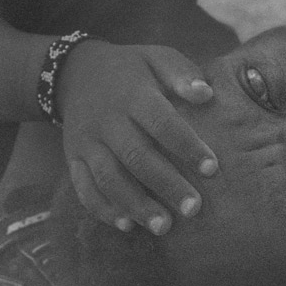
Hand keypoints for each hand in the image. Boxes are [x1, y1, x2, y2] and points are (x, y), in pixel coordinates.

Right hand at [57, 40, 216, 235]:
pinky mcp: (72, 158)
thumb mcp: (156, 58)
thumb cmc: (131, 69)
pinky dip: (103, 209)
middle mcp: (108, 120)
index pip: (162, 123)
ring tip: (163, 227)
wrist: (75, 73)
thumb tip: (207, 94)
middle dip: (166, 185)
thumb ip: (181, 73)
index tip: (212, 169)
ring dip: (135, 205)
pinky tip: (126, 225)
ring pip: (109, 178)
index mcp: (133, 94)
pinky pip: (84, 188)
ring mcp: (87, 141)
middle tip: (193, 209)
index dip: (187, 146)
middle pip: (136, 156)